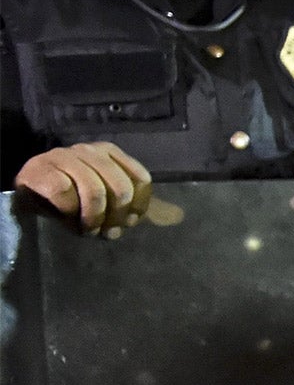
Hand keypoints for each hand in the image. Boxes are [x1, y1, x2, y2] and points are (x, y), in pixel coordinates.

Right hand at [13, 141, 151, 233]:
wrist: (27, 192)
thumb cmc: (71, 196)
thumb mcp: (105, 196)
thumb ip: (133, 202)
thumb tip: (176, 216)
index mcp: (110, 153)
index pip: (141, 179)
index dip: (139, 206)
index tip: (128, 223)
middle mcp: (89, 150)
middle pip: (120, 188)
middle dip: (116, 217)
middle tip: (107, 233)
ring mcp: (63, 157)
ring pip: (94, 191)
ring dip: (93, 220)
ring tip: (89, 232)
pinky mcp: (41, 169)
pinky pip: (64, 193)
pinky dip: (70, 214)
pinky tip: (69, 222)